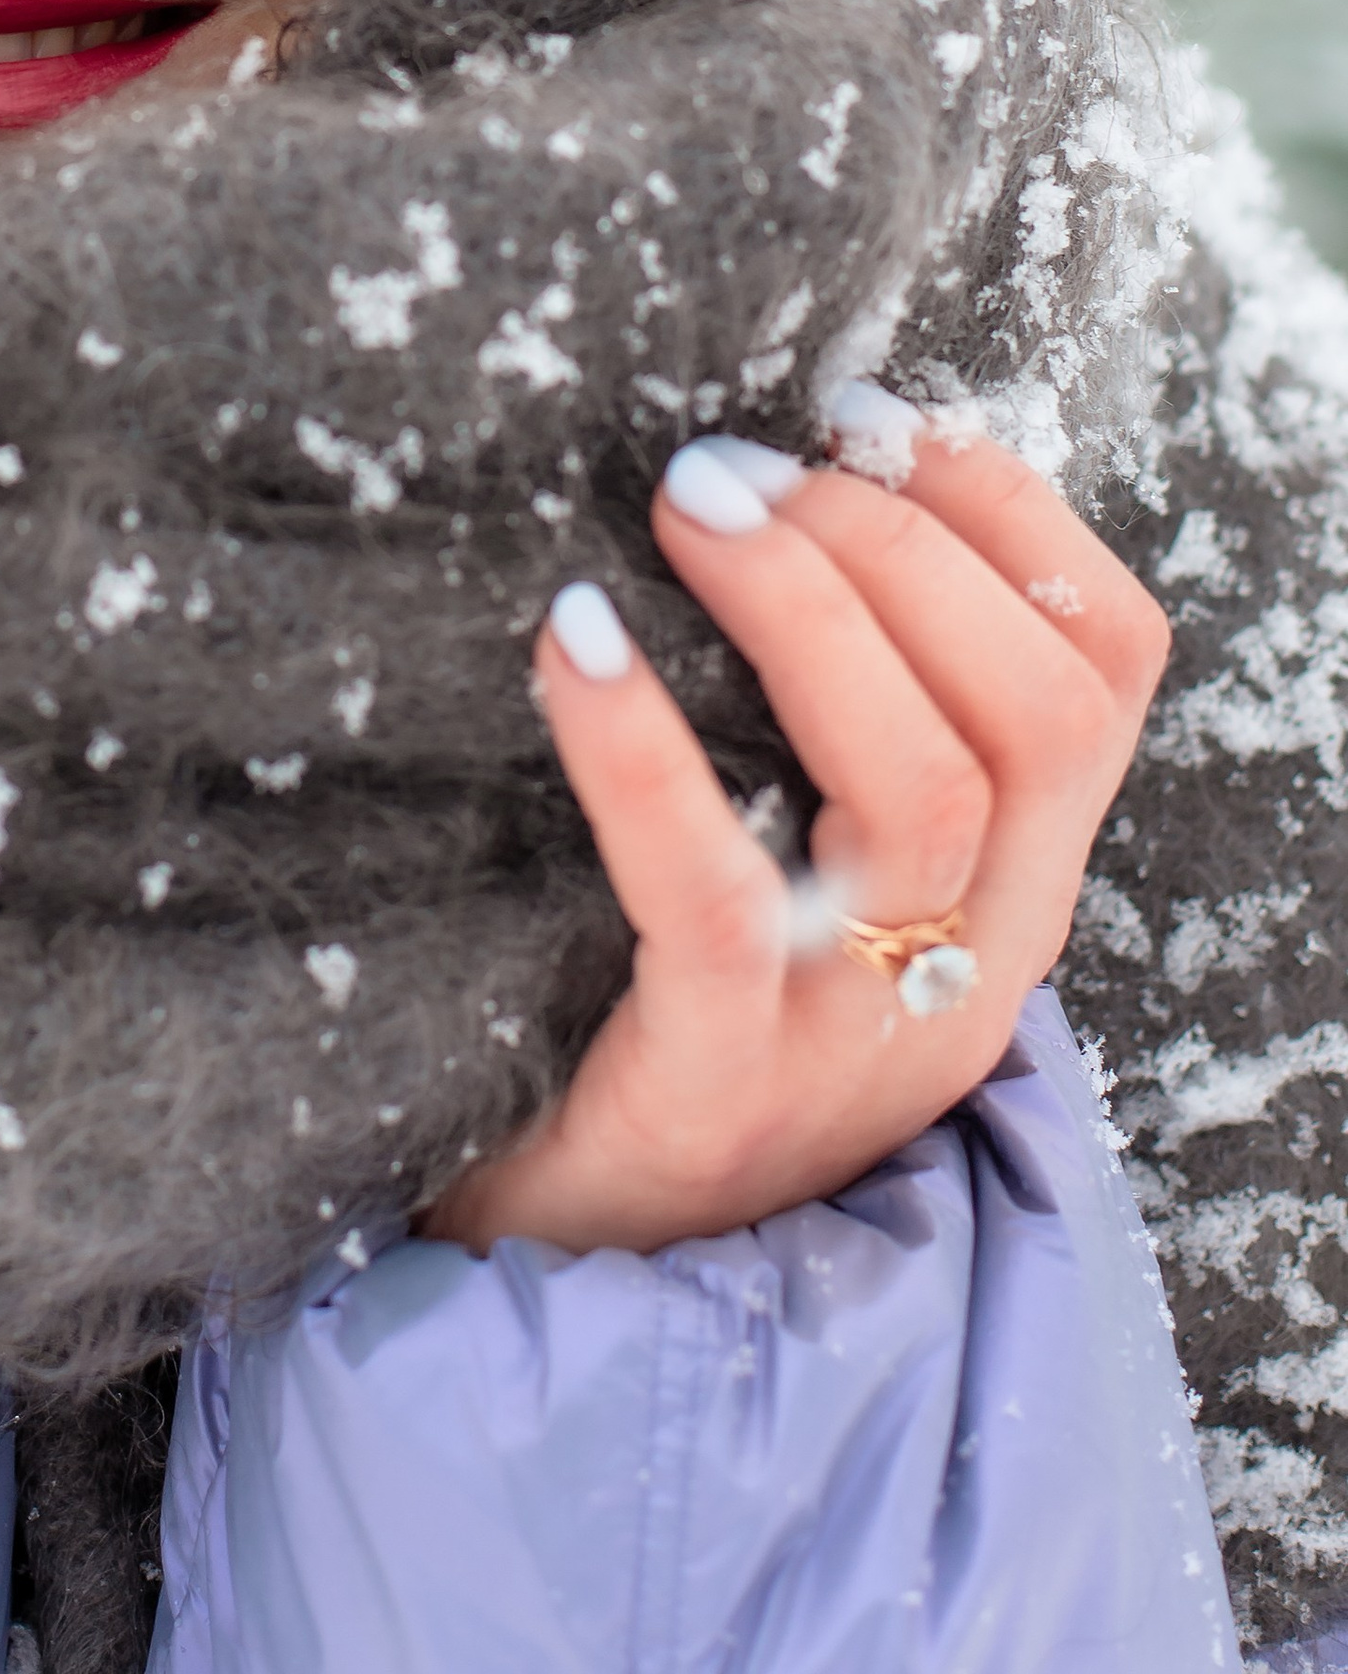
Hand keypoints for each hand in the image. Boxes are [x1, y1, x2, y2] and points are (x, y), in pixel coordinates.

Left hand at [425, 387, 1170, 1258]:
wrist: (572, 1262)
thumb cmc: (675, 1003)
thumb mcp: (813, 864)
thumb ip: (838, 715)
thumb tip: (786, 469)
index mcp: (1012, 887)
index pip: (1104, 671)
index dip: (1011, 514)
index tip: (875, 415)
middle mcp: (970, 962)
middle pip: (1032, 714)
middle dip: (895, 543)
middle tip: (732, 465)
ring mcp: (855, 1038)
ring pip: (923, 795)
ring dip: (804, 610)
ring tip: (682, 509)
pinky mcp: (715, 1087)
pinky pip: (713, 907)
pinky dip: (644, 756)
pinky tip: (574, 640)